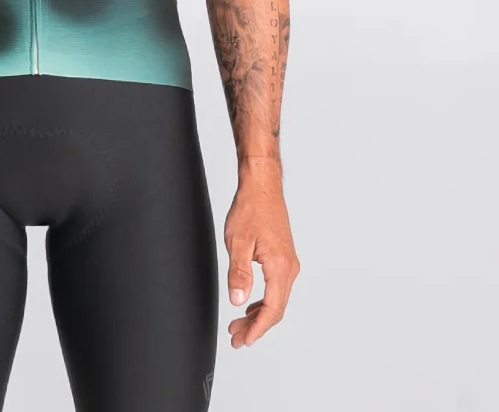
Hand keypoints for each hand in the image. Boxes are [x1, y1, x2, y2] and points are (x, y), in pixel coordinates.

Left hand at [224, 161, 299, 347]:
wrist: (262, 185)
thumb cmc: (250, 208)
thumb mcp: (237, 242)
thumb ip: (239, 273)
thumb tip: (238, 302)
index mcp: (280, 267)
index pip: (272, 309)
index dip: (257, 329)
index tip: (244, 340)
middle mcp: (289, 268)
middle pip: (276, 308)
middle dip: (256, 326)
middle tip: (236, 337)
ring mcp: (288, 262)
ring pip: (276, 298)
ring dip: (258, 314)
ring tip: (238, 324)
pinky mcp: (283, 256)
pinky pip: (276, 287)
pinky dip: (263, 300)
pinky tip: (249, 304)